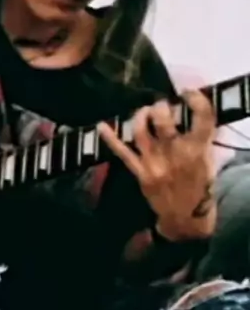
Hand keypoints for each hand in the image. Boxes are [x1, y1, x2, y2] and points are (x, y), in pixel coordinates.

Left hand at [97, 90, 215, 240]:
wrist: (185, 216)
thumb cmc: (198, 185)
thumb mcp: (207, 160)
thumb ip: (200, 137)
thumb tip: (187, 111)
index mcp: (198, 149)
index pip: (201, 116)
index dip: (195, 99)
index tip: (187, 93)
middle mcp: (175, 154)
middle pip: (163, 120)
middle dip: (160, 107)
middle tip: (161, 106)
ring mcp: (155, 163)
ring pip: (141, 131)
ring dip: (140, 116)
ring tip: (144, 112)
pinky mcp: (140, 173)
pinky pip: (123, 153)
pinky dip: (110, 139)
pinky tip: (101, 126)